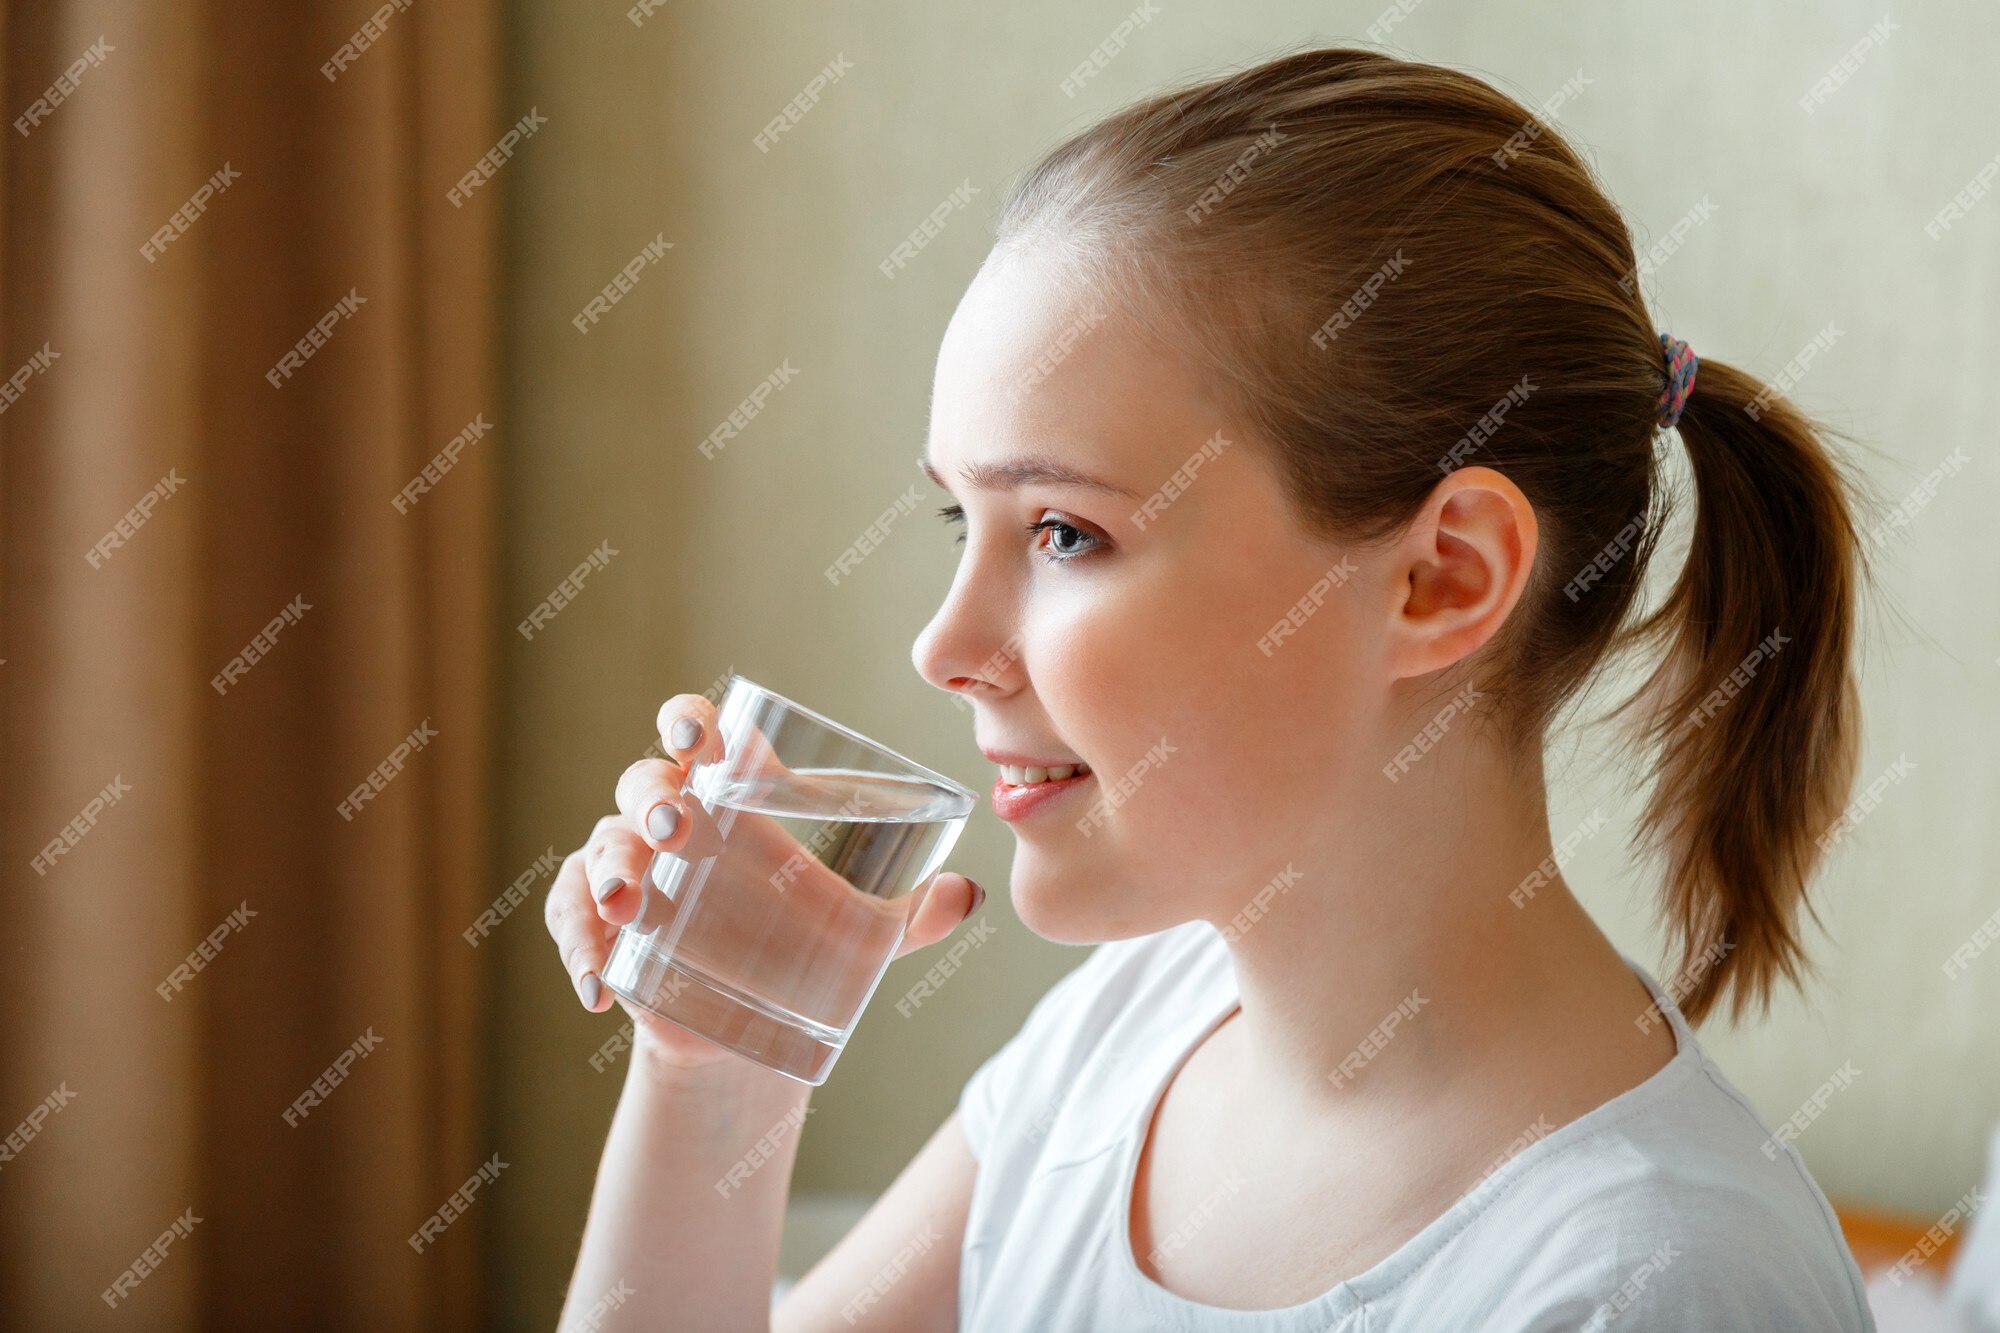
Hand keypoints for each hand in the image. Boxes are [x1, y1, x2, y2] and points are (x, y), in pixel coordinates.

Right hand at [544, 691, 986, 1075]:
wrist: (747, 1031)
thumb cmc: (801, 951)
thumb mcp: (862, 936)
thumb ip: (912, 916)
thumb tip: (967, 896)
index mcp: (733, 798)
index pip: (702, 733)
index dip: (693, 721)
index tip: (703, 736)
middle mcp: (674, 822)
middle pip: (643, 782)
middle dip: (652, 800)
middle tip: (676, 832)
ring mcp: (632, 873)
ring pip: (599, 845)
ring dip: (607, 870)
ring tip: (626, 907)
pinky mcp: (603, 928)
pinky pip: (571, 919)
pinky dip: (578, 947)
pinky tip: (601, 986)